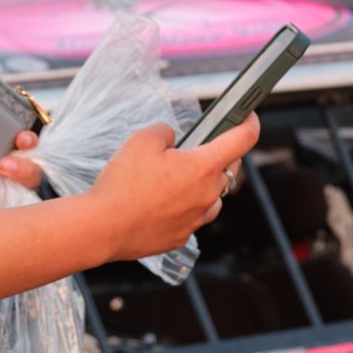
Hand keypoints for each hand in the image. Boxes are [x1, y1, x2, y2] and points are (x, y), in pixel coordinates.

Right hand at [84, 113, 260, 260]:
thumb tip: (173, 139)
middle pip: (227, 169)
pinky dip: (182, 208)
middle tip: (191, 150)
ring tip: (170, 180)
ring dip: (200, 185)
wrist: (103, 227)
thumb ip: (166, 132)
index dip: (249, 122)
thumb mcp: (142, 139)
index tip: (248, 116)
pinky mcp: (182, 236)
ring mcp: (197, 219)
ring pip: (211, 197)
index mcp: (204, 167)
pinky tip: (158, 203)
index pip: (243, 138)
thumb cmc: (123, 183)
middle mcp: (208, 194)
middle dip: (215, 156)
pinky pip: (191, 217)